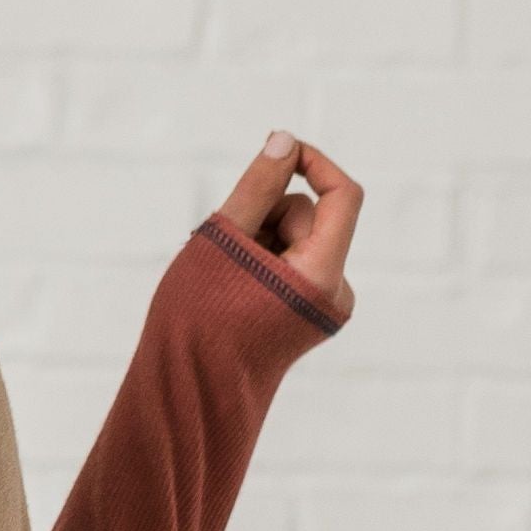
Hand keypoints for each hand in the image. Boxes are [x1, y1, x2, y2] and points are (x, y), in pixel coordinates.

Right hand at [215, 131, 362, 324]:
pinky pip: (290, 264)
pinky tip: (231, 287)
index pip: (342, 195)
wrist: (188, 391)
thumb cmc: (197, 320)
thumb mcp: (222, 240)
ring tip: (220, 272)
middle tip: (220, 245)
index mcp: (321, 275)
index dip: (313, 163)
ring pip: (295, 239)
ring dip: (256, 240)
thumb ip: (257, 186)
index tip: (278, 148)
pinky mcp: (309, 313)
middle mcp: (334, 292)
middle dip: (263, 216)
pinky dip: (260, 262)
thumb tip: (285, 139)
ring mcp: (323, 306)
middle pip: (308, 218)